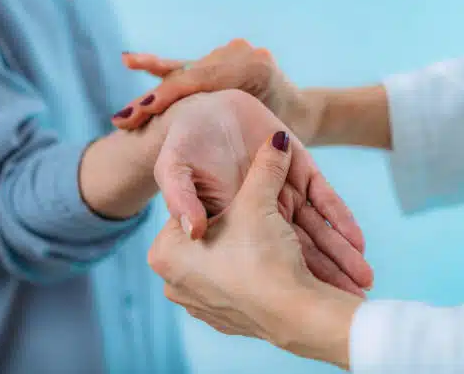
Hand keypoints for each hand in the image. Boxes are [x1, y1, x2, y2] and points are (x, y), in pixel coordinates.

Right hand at [112, 39, 321, 143]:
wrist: (299, 111)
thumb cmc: (291, 133)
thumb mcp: (276, 139)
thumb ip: (252, 140)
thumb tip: (217, 155)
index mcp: (255, 66)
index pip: (201, 80)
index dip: (169, 96)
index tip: (144, 111)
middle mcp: (238, 52)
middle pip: (185, 77)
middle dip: (154, 100)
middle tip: (124, 120)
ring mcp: (225, 53)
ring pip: (181, 74)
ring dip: (153, 94)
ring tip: (125, 116)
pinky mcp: (215, 62)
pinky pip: (184, 67)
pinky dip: (159, 67)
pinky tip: (131, 61)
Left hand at [149, 134, 363, 369]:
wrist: (297, 317)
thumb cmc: (263, 255)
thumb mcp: (259, 201)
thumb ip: (265, 167)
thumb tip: (275, 139)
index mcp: (166, 251)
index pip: (200, 211)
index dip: (231, 197)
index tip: (252, 191)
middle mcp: (174, 282)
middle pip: (221, 239)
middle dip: (251, 226)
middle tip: (265, 211)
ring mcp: (198, 306)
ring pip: (237, 265)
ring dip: (260, 254)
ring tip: (278, 245)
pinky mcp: (226, 323)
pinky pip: (246, 289)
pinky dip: (263, 277)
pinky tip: (281, 268)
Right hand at [152, 89, 371, 294]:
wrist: (204, 107)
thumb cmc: (186, 146)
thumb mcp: (177, 171)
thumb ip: (181, 196)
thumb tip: (194, 227)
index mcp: (227, 226)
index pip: (253, 258)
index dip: (281, 281)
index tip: (308, 305)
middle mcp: (258, 217)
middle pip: (290, 253)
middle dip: (323, 278)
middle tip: (351, 301)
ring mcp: (282, 196)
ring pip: (312, 233)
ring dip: (338, 256)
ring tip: (363, 281)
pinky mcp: (300, 172)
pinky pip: (322, 200)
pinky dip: (339, 218)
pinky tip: (357, 241)